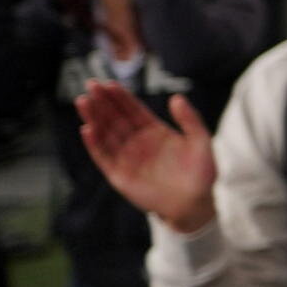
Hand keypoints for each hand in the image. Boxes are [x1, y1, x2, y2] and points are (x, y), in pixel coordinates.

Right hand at [75, 82, 215, 234]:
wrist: (196, 203)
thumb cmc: (201, 173)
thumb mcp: (200, 141)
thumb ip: (190, 120)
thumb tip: (176, 97)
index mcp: (155, 132)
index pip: (133, 110)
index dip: (121, 97)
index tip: (109, 83)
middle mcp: (138, 142)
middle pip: (116, 118)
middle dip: (103, 102)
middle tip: (91, 84)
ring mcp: (127, 158)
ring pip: (106, 134)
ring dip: (94, 118)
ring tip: (84, 101)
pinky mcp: (120, 175)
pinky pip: (104, 157)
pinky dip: (94, 144)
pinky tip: (88, 129)